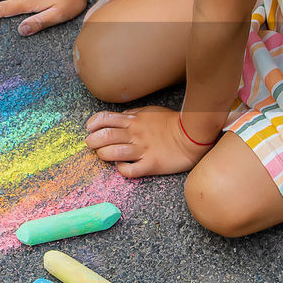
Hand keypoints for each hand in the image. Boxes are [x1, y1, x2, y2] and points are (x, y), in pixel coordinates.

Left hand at [84, 106, 213, 176]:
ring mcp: (142, 150)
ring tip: (103, 156)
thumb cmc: (171, 123)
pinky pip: (130, 170)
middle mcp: (135, 134)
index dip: (92, 124)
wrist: (193, 135)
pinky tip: (122, 167)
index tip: (89, 129)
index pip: (104, 119)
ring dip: (103, 155)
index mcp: (133, 120)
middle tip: (92, 145)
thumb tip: (119, 118)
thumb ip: (132, 114)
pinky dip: (122, 170)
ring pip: (113, 153)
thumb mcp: (150, 111)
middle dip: (92, 141)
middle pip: (104, 136)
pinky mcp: (151, 164)